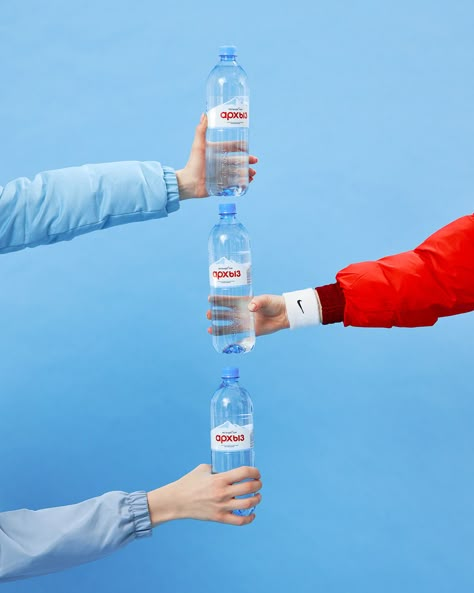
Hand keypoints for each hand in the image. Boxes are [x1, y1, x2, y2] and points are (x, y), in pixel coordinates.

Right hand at [146, 464, 261, 526]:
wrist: (177, 501)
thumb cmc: (189, 482)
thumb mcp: (203, 469)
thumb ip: (216, 468)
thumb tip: (227, 467)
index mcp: (219, 478)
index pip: (244, 472)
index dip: (254, 471)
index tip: (256, 472)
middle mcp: (222, 493)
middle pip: (249, 488)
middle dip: (258, 484)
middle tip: (258, 483)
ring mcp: (221, 506)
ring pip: (247, 504)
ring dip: (256, 499)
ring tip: (257, 496)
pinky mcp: (219, 517)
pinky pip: (239, 521)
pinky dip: (249, 518)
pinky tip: (252, 513)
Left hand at [175, 114, 257, 199]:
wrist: (189, 183)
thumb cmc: (193, 164)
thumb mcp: (198, 146)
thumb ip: (201, 130)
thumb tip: (204, 114)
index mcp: (215, 152)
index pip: (230, 147)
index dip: (240, 146)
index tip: (248, 147)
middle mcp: (219, 162)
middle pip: (237, 160)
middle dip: (247, 160)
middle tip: (255, 161)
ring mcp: (221, 173)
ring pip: (237, 171)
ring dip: (247, 172)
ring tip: (253, 174)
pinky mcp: (221, 184)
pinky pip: (234, 182)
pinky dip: (243, 182)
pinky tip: (248, 182)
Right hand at [207, 294, 288, 336]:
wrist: (283, 314)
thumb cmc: (274, 303)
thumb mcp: (265, 300)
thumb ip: (258, 302)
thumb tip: (250, 307)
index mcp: (243, 302)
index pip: (228, 300)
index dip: (218, 300)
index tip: (209, 299)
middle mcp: (241, 312)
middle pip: (225, 313)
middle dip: (215, 314)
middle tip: (209, 314)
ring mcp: (245, 322)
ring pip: (228, 325)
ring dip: (219, 327)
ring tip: (210, 329)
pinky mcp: (250, 332)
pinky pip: (238, 336)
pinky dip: (230, 338)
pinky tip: (221, 340)